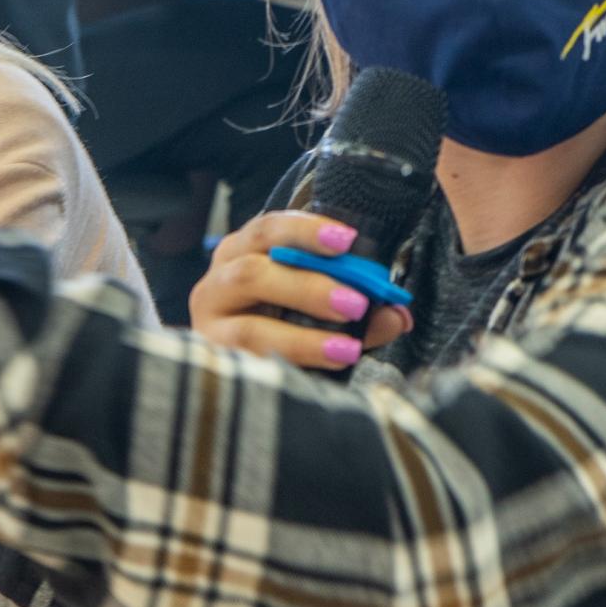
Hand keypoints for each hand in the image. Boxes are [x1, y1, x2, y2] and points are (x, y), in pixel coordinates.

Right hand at [190, 212, 411, 371]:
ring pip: (250, 329)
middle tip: (356, 303)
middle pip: (253, 273)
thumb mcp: (321, 310)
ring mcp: (208, 327)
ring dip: (302, 338)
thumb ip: (360, 312)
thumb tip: (397, 316)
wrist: (241, 377)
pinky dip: (289, 370)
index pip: (269, 229)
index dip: (306, 232)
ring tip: (347, 348)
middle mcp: (217, 282)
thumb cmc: (284, 325)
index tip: (347, 240)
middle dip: (308, 287)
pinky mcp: (212, 366)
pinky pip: (248, 369)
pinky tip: (319, 374)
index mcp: (243, 252)